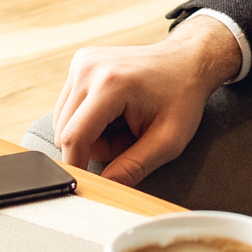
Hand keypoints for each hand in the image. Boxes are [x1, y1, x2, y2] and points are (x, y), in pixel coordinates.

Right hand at [52, 15, 240, 185]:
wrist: (187, 61)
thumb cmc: (182, 98)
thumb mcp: (168, 141)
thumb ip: (133, 167)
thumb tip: (103, 189)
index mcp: (110, 84)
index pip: (74, 137)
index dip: (77, 166)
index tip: (88, 184)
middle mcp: (89, 68)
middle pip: (66, 131)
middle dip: (94, 146)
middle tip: (130, 138)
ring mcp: (82, 62)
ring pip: (64, 121)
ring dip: (90, 133)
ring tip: (124, 122)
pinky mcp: (80, 63)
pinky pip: (69, 106)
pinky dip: (89, 117)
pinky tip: (115, 110)